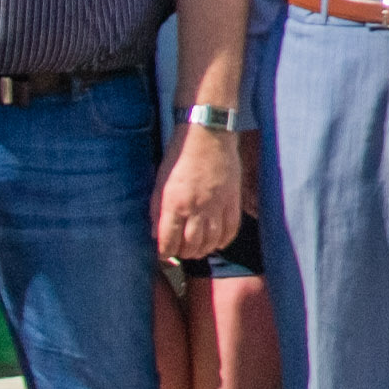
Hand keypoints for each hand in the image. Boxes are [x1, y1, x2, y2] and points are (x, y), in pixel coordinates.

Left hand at [153, 125, 243, 262]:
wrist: (208, 134)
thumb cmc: (180, 154)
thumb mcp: (160, 181)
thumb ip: (156, 208)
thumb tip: (155, 232)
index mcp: (174, 203)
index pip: (168, 242)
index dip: (164, 253)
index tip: (164, 254)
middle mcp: (196, 208)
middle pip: (191, 246)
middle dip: (184, 253)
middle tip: (181, 251)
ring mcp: (217, 206)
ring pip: (211, 242)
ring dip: (203, 250)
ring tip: (197, 248)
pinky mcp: (232, 200)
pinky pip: (231, 230)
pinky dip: (223, 241)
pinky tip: (217, 241)